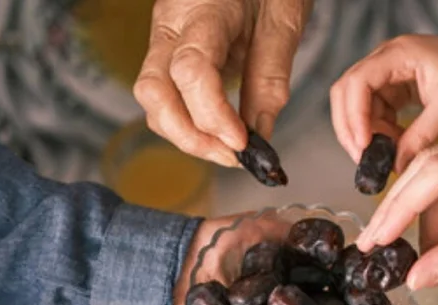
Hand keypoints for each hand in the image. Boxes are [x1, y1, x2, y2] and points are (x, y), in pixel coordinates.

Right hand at [134, 0, 311, 164]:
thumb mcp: (283, 20)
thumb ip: (270, 77)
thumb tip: (261, 134)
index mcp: (203, 10)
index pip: (191, 70)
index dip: (213, 115)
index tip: (243, 142)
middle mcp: (171, 24)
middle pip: (154, 91)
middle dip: (190, 136)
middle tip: (234, 156)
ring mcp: (164, 38)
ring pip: (154, 100)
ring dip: (188, 135)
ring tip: (231, 150)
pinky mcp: (168, 52)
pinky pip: (166, 96)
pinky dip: (190, 123)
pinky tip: (221, 134)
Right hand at [330, 31, 437, 169]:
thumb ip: (421, 136)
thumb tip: (397, 164)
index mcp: (398, 55)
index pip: (357, 83)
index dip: (354, 116)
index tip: (363, 145)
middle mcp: (387, 61)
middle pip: (347, 93)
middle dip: (350, 128)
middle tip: (363, 159)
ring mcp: (389, 75)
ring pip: (359, 106)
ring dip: (366, 134)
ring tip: (383, 157)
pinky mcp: (396, 89)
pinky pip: (376, 113)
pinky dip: (380, 133)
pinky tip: (394, 147)